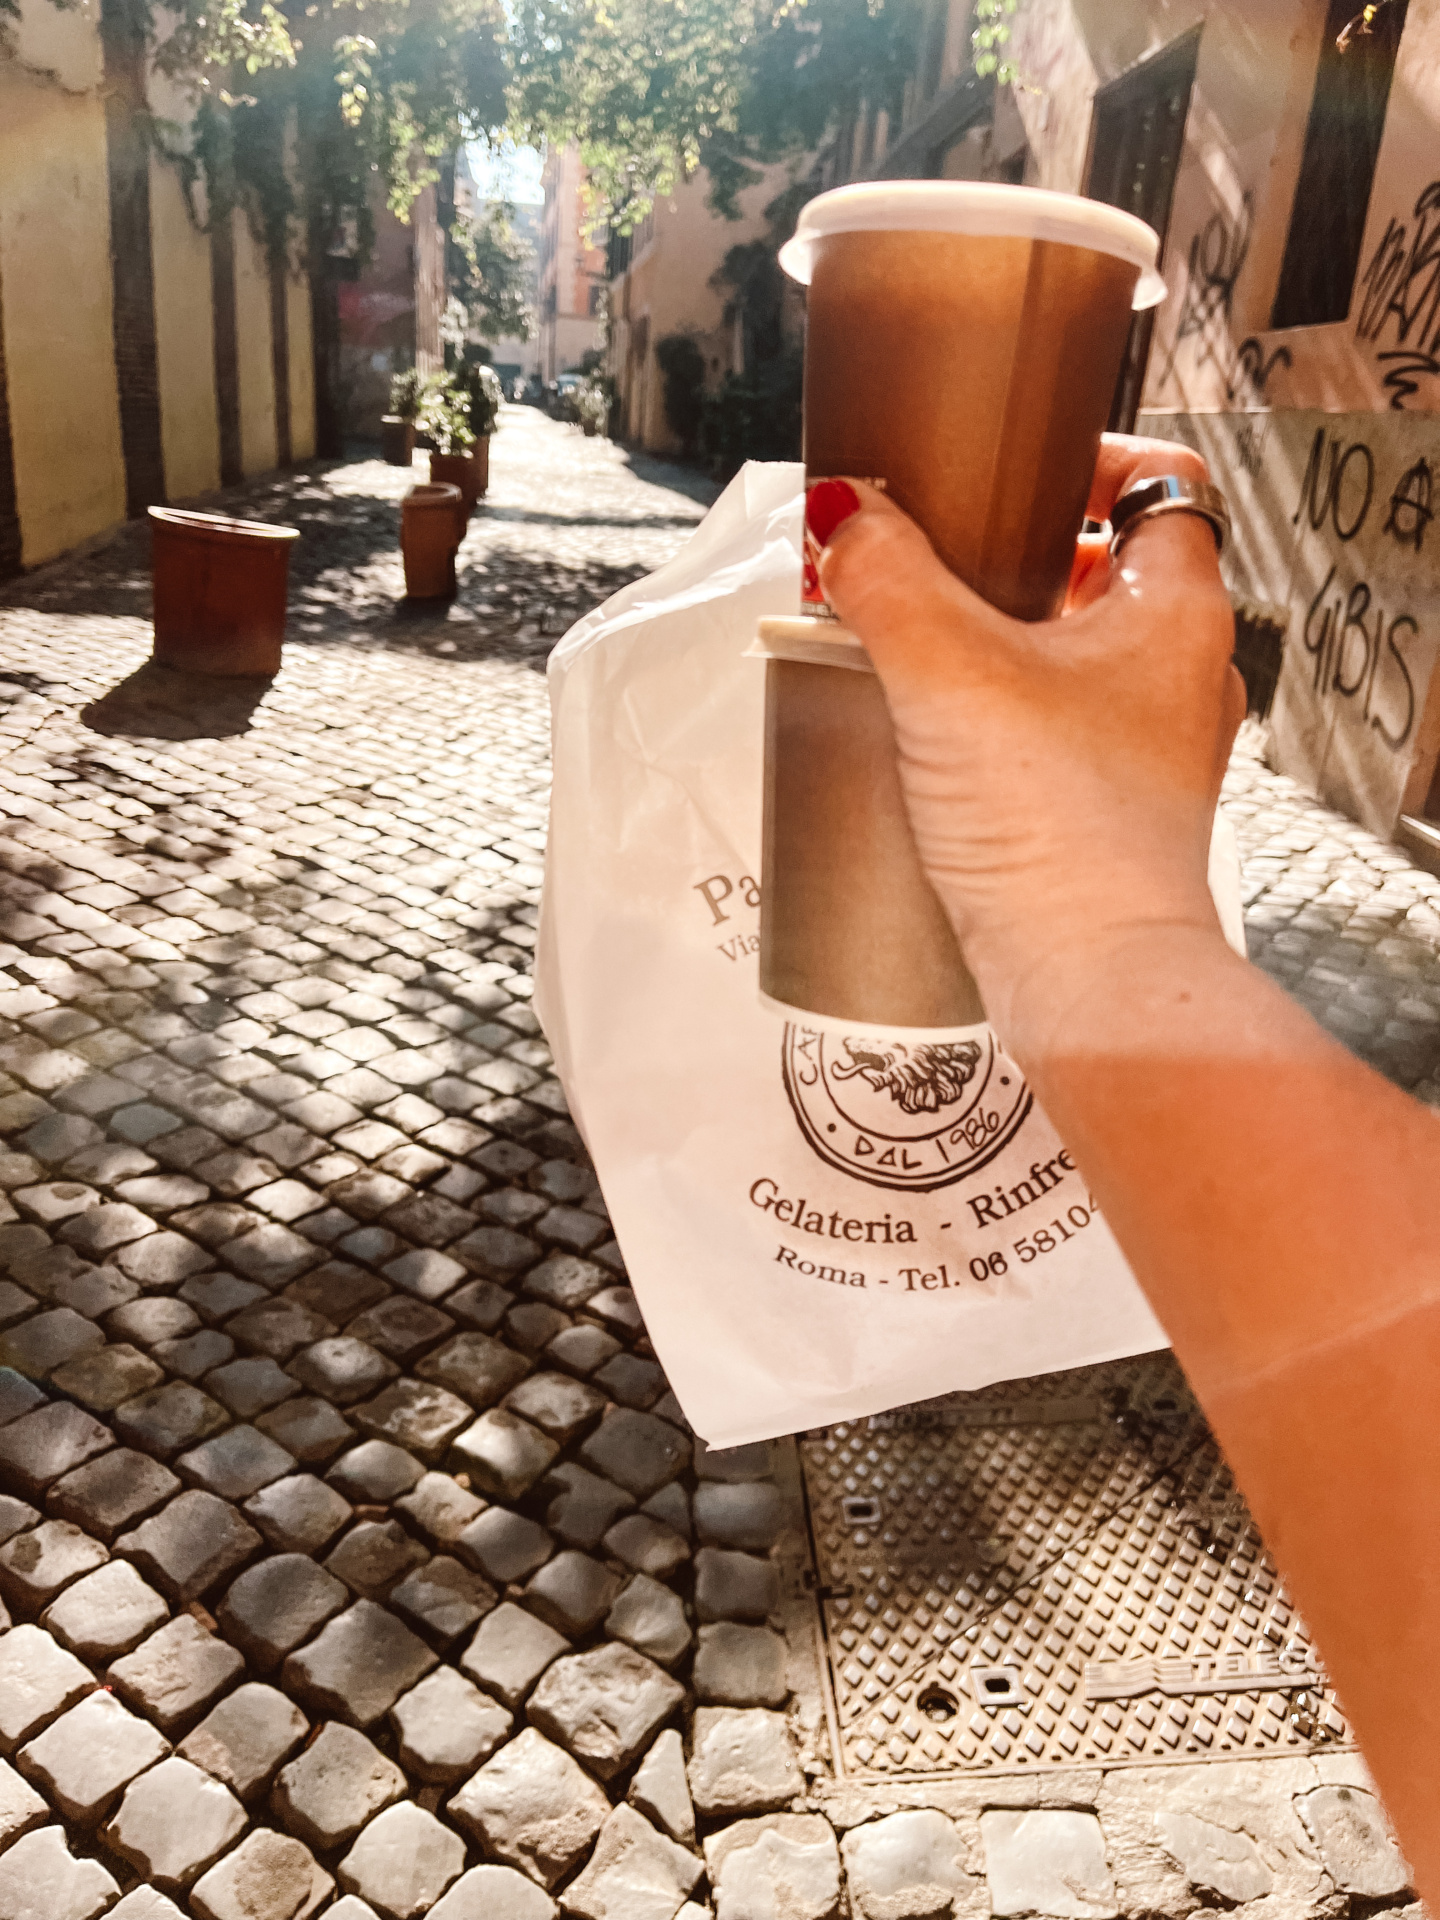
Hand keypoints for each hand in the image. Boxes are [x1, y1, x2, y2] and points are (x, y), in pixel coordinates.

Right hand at [816, 436, 1245, 1052]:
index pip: (1160, 482)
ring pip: (1077, 656)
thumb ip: (886, 580)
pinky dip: (1006, 716)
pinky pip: (1059, 731)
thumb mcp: (947, 675)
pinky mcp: (1111, 810)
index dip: (1085, 460)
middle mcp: (1182, 675)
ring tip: (918, 649)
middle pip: (1103, 569)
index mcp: (1177, 612)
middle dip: (1013, 557)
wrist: (1089, 978)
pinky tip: (937, 737)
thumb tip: (841, 515)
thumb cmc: (1056, 825)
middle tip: (932, 560)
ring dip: (1003, 642)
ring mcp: (1152, 747)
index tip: (1005, 470)